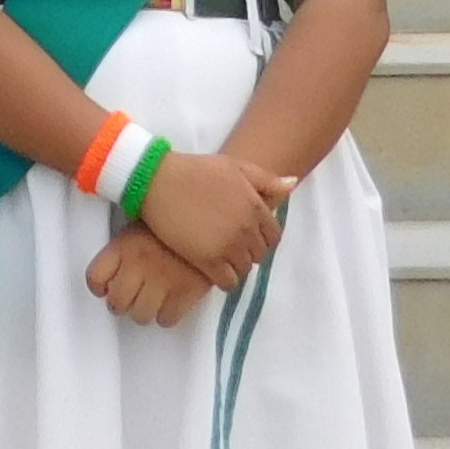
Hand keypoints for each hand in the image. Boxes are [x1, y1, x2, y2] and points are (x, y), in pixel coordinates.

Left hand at [85, 223, 217, 328]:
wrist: (210, 218)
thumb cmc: (172, 221)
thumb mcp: (142, 223)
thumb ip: (125, 247)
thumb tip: (112, 273)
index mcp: (124, 245)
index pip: (95, 278)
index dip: (99, 287)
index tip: (106, 289)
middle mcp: (138, 265)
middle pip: (117, 302)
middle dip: (121, 304)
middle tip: (130, 299)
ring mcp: (162, 280)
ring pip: (140, 315)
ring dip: (143, 312)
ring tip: (151, 302)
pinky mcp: (186, 292)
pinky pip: (167, 319)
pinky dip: (167, 316)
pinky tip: (170, 304)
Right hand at [126, 147, 294, 287]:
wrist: (157, 179)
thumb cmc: (195, 170)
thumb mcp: (234, 166)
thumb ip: (265, 179)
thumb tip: (292, 185)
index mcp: (255, 206)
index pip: (273, 236)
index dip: (260, 237)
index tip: (244, 234)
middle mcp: (247, 229)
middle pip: (259, 254)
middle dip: (247, 251)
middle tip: (228, 244)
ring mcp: (228, 246)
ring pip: (245, 270)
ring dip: (235, 265)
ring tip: (219, 255)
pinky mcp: (208, 260)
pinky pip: (228, 282)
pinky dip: (224, 279)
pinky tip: (212, 269)